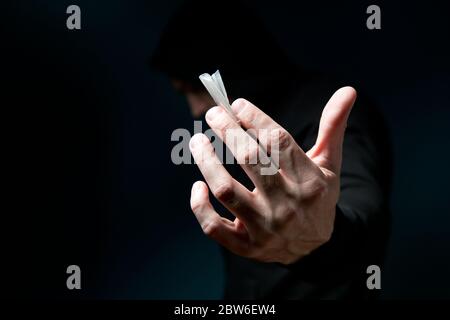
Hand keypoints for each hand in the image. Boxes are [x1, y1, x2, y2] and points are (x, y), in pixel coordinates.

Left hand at [189, 87, 356, 263]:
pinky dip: (199, 207)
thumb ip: (332, 127)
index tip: (237, 104)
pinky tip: (198, 186)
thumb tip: (348, 90)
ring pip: (226, 190)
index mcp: (310, 182)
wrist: (313, 248)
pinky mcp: (246, 246)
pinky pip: (214, 227)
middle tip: (213, 113)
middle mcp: (287, 205)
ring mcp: (265, 228)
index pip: (278, 142)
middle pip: (251, 160)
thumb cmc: (317, 197)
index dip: (255, 118)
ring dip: (207, 162)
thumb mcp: (329, 165)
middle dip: (228, 131)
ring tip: (197, 141)